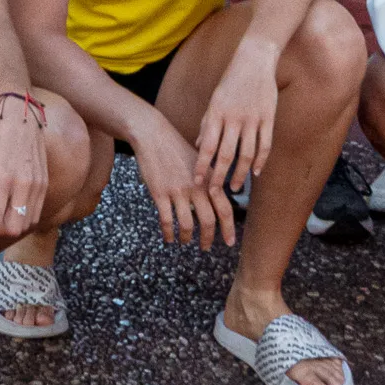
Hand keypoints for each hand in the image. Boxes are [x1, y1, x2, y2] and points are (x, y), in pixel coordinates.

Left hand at [0, 97, 53, 252]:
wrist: (22, 116)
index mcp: (3, 178)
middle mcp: (24, 184)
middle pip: (12, 229)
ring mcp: (38, 185)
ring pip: (26, 224)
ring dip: (10, 227)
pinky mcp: (45, 184)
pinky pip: (36, 213)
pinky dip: (23, 219)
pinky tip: (11, 209)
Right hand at [133, 108, 233, 248]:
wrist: (154, 136)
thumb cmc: (177, 149)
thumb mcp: (200, 161)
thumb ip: (211, 179)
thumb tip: (221, 199)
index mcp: (208, 179)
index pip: (224, 209)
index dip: (228, 228)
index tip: (230, 242)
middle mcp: (196, 187)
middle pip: (208, 220)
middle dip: (208, 238)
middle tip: (206, 247)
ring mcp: (177, 191)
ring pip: (187, 224)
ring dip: (187, 238)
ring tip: (185, 242)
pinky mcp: (160, 193)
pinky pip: (166, 220)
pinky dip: (169, 233)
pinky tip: (169, 238)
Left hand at [192, 38, 279, 199]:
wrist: (254, 60)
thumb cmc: (231, 81)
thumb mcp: (215, 99)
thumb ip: (208, 123)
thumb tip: (200, 145)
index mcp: (217, 113)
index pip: (207, 146)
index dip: (202, 166)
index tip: (197, 182)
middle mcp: (234, 118)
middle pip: (226, 155)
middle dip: (220, 177)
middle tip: (215, 193)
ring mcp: (253, 118)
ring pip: (247, 154)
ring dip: (240, 174)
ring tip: (236, 188)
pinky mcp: (268, 118)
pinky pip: (265, 144)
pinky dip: (260, 161)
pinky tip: (255, 173)